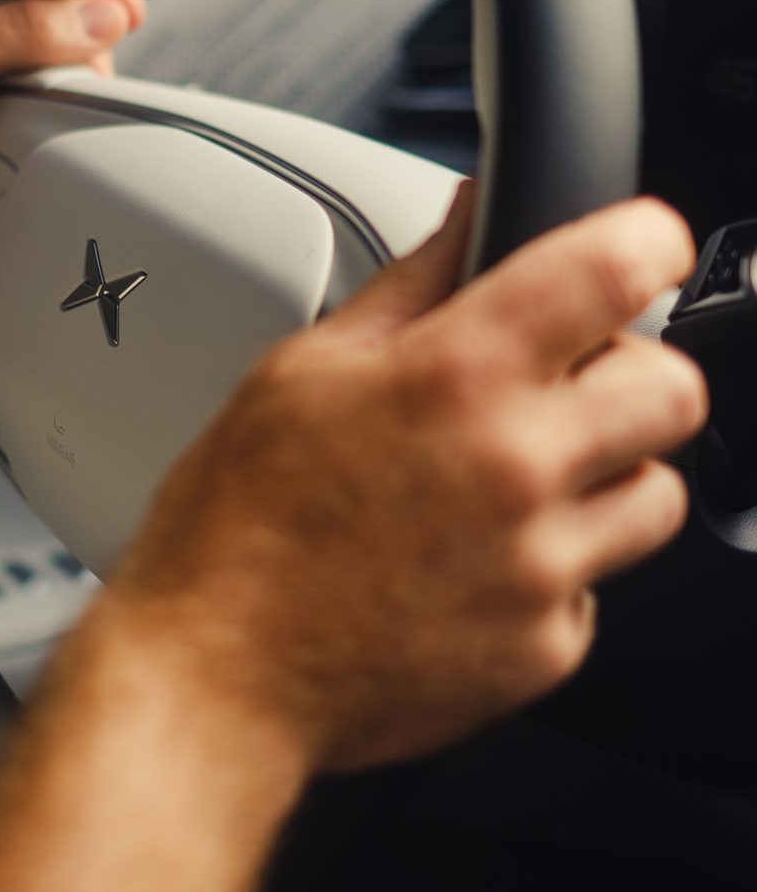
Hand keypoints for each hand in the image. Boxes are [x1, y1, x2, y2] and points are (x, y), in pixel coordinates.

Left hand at [0, 0, 145, 289]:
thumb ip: (18, 30)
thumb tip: (94, 14)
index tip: (119, 2)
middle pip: (38, 24)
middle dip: (71, 45)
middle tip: (87, 68)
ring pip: (32, 88)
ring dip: (48, 104)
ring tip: (47, 115)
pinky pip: (17, 141)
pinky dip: (31, 148)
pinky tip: (28, 155)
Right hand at [108, 186, 705, 777]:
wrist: (216, 678)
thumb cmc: (239, 524)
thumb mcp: (304, 367)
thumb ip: (413, 281)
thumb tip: (470, 213)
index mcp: (457, 374)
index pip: (617, 269)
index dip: (645, 241)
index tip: (641, 247)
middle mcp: (518, 465)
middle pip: (675, 388)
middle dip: (629, 373)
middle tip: (567, 386)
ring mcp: (542, 567)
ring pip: (658, 494)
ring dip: (607, 477)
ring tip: (518, 484)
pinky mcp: (547, 650)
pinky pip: (596, 588)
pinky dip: (552, 573)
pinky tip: (474, 565)